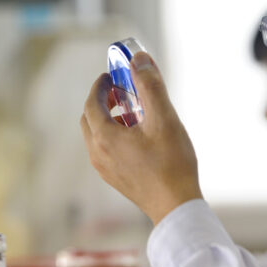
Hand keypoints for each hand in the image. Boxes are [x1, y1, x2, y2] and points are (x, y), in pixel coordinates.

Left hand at [81, 52, 202, 224]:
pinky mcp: (115, 178)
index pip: (91, 103)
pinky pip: (105, 149)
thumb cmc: (171, 163)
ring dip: (109, 119)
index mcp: (104, 138)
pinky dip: (114, 135)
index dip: (100, 86)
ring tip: (134, 113)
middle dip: (102, 101)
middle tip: (122, 92)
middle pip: (90, 119)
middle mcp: (98, 154)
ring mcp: (104, 169)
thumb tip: (139, 60)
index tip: (112, 76)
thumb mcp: (164, 119)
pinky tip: (139, 137)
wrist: (176, 206)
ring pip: (97, 135)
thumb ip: (150, 86)